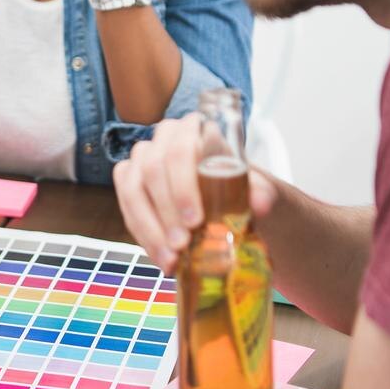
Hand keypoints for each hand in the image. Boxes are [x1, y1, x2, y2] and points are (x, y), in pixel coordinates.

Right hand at [111, 114, 280, 270]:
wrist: (229, 200)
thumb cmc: (240, 188)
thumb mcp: (257, 188)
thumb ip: (262, 192)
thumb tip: (261, 204)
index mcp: (193, 130)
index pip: (180, 151)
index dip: (182, 186)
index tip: (195, 221)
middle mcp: (162, 140)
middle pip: (152, 171)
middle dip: (165, 212)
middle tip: (182, 245)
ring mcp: (141, 160)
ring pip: (132, 190)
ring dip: (150, 228)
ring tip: (171, 258)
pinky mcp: (130, 184)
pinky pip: (127, 209)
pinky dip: (144, 237)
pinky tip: (162, 258)